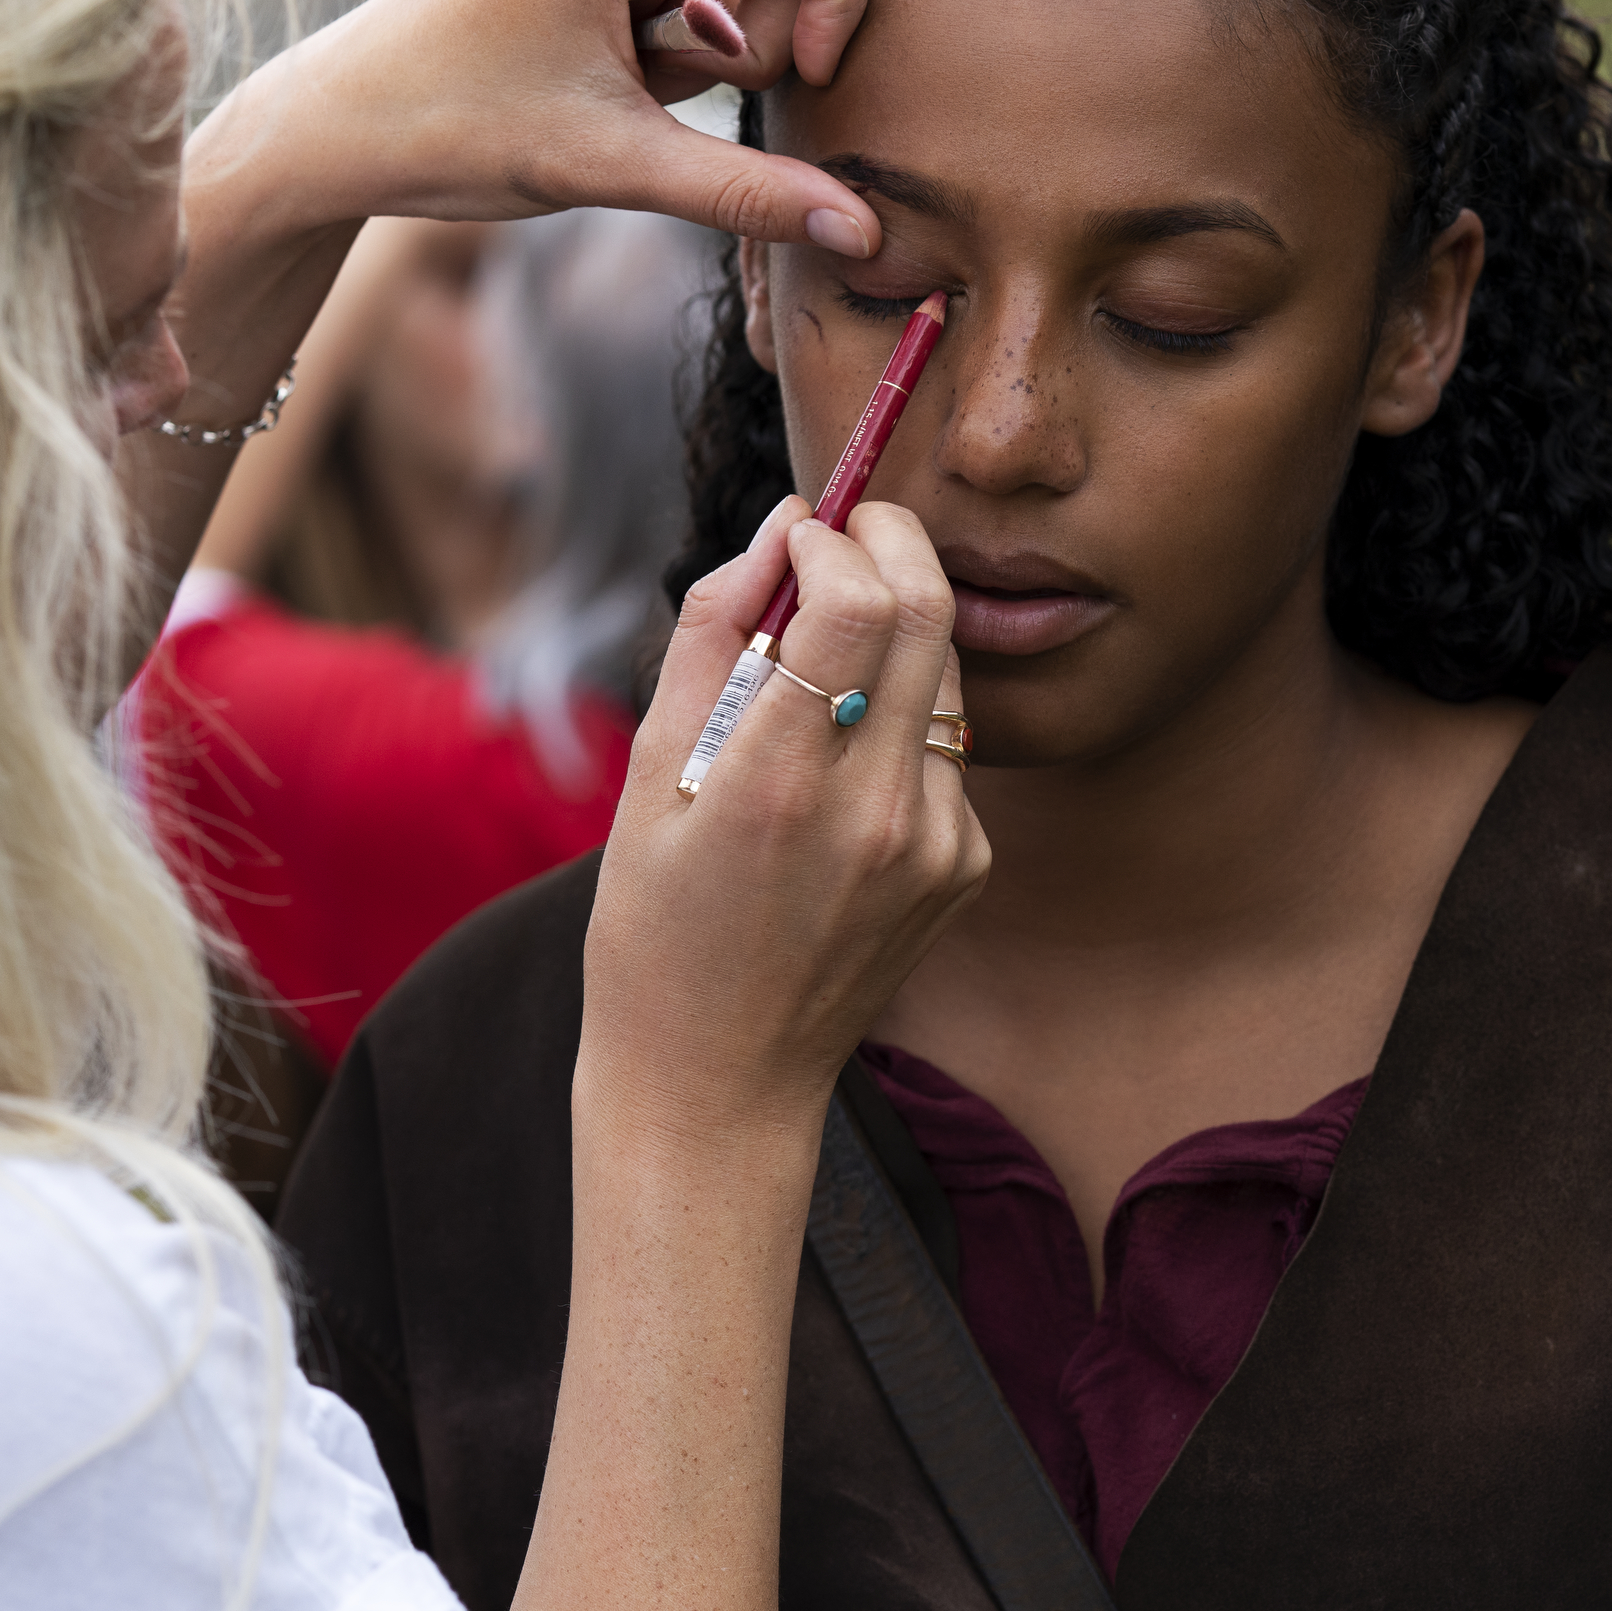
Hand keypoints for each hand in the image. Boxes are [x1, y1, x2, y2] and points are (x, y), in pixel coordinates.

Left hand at [187, 0, 883, 259]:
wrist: (333, 127)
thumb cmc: (453, 133)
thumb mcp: (613, 169)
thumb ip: (748, 195)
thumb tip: (859, 231)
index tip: (803, 75)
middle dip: (754, 41)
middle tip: (670, 103)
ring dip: (706, 54)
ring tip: (622, 96)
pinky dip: (674, 45)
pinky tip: (608, 82)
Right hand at [580, 498, 986, 1138]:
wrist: (717, 1082)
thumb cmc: (655, 930)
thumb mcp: (647, 776)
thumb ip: (710, 635)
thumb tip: (778, 529)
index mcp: (777, 784)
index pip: (857, 601)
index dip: (834, 539)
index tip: (798, 536)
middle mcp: (874, 811)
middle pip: (930, 612)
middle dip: (891, 543)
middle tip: (845, 536)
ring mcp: (934, 844)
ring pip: (946, 672)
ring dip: (895, 632)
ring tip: (820, 667)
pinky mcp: (964, 866)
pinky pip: (946, 747)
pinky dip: (901, 719)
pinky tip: (842, 768)